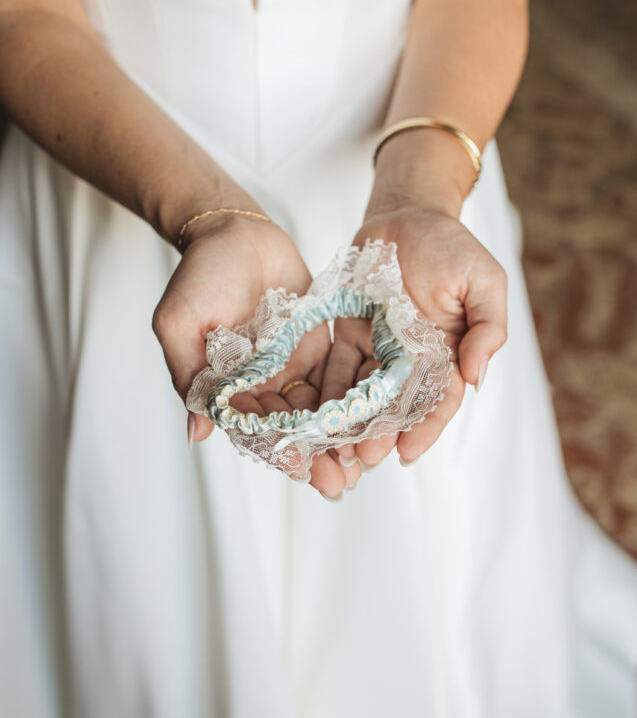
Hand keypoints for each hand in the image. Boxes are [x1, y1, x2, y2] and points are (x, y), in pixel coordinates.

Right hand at [152, 210, 360, 496]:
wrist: (234, 232)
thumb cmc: (199, 275)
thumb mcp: (179, 324)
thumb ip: (189, 375)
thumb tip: (198, 432)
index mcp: (230, 388)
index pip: (254, 429)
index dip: (278, 451)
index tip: (301, 471)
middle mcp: (262, 384)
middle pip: (291, 429)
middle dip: (316, 457)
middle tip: (341, 485)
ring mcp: (291, 365)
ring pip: (318, 411)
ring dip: (338, 438)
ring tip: (363, 464)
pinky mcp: (318, 344)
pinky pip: (338, 377)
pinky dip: (354, 400)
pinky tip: (375, 420)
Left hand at [321, 195, 507, 468]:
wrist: (407, 215)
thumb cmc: (452, 246)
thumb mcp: (485, 281)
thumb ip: (487, 328)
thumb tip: (477, 377)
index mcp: (448, 354)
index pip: (439, 401)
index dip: (425, 428)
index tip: (407, 452)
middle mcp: (412, 361)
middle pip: (397, 407)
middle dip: (381, 434)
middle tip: (364, 459)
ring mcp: (379, 349)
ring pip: (365, 395)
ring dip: (351, 423)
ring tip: (336, 448)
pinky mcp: (349, 334)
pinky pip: (337, 367)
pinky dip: (328, 391)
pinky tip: (316, 414)